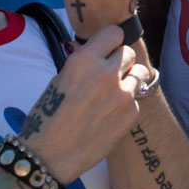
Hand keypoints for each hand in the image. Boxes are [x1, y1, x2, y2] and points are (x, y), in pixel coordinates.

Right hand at [18, 25, 153, 181]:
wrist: (50, 156)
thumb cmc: (48, 117)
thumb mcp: (60, 80)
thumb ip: (83, 63)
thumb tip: (97, 50)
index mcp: (84, 59)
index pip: (115, 33)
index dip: (111, 42)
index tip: (108, 49)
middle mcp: (106, 73)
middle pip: (129, 53)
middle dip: (121, 61)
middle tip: (110, 75)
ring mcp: (122, 94)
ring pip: (139, 74)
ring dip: (129, 80)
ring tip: (112, 95)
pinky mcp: (131, 114)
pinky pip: (136, 99)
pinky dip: (126, 105)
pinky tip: (109, 117)